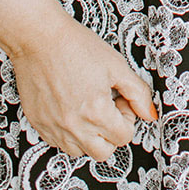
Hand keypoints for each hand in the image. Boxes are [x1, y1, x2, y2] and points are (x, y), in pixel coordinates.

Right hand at [9, 11, 156, 160]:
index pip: (124, 136)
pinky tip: (70, 108)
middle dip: (111, 132)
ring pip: (80, 151)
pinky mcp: (39, 124)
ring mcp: (54, 128)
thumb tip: (149, 113)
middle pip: (104, 152)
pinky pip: (58, 143)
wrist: (39, 37)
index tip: (120, 100)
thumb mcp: (116, 65)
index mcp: (96, 112)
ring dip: (89, 136)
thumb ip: (137, 92)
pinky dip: (68, 133)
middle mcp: (74, 126)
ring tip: (87, 107)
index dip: (127, 117)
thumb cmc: (75, 46)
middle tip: (107, 106)